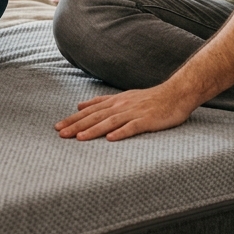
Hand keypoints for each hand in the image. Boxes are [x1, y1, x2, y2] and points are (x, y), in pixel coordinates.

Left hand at [54, 84, 197, 140]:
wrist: (176, 94)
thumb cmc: (149, 99)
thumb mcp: (123, 97)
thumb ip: (101, 102)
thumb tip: (79, 105)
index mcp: (115, 102)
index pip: (89, 111)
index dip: (73, 119)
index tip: (57, 127)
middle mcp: (121, 106)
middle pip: (95, 116)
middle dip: (77, 125)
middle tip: (60, 134)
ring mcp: (134, 113)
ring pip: (110, 122)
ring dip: (94, 130)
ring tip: (79, 138)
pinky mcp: (147, 120)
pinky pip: (132, 127)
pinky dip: (121, 132)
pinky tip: (111, 139)